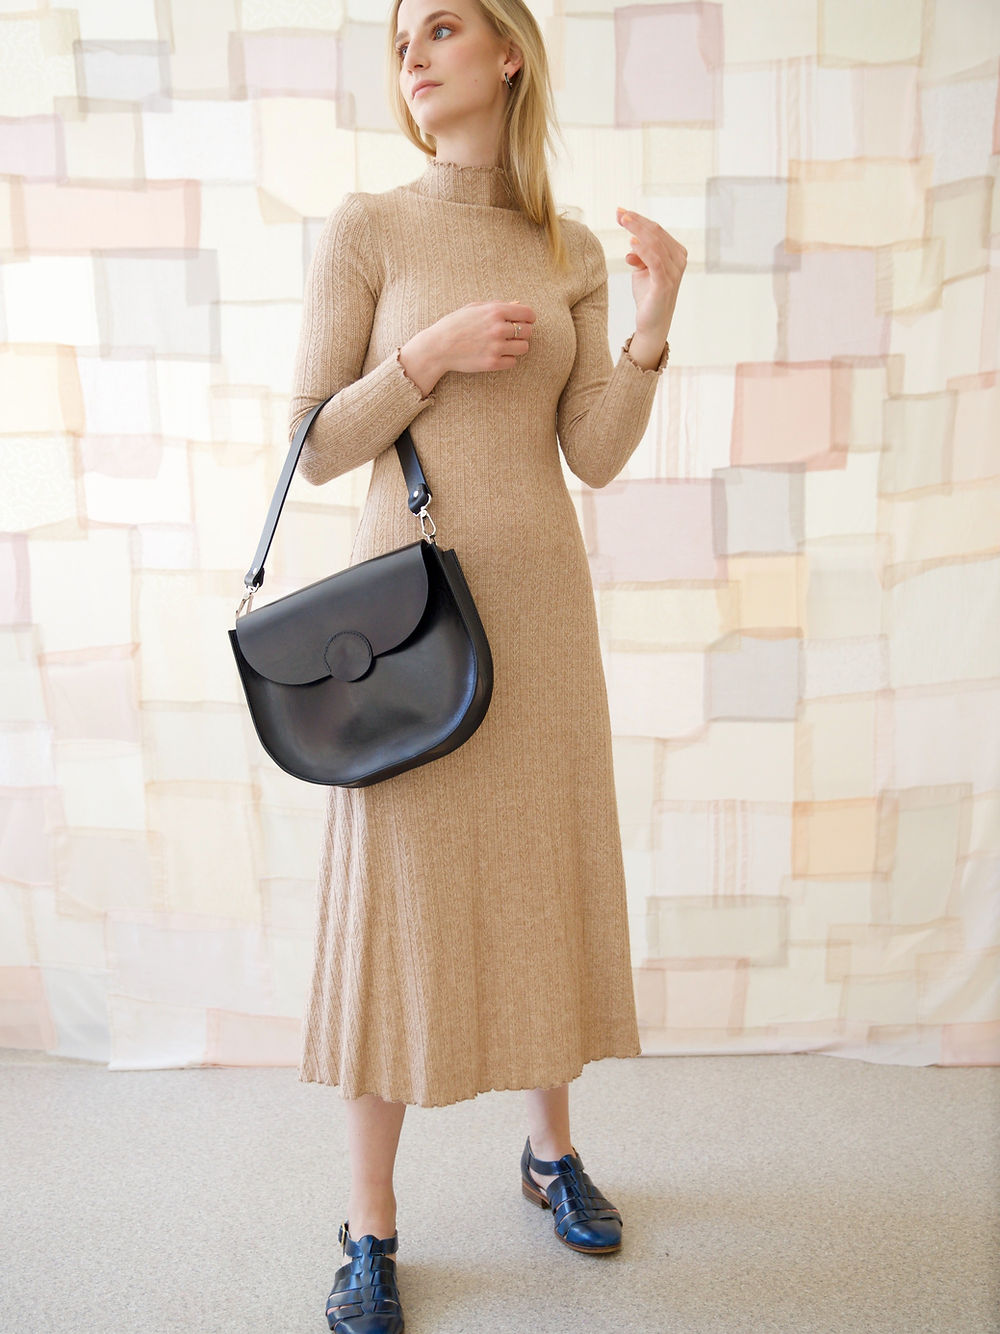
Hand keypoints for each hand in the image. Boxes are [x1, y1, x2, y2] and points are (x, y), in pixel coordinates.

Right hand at [431, 300, 535, 374]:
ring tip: (505, 345)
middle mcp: (498, 328)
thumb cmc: (455, 324)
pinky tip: (497, 355)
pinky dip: (507, 359)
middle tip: (511, 334)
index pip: (528, 314)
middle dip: (522, 332)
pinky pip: (513, 362)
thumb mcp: (475, 308)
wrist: (438, 347)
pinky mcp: (492, 363)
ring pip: (524, 347)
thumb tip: (518, 305)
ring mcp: (496, 347)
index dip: (529, 318)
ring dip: (517, 346)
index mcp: (495, 311)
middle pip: (528, 331)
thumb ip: (498, 306)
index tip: (525, 321)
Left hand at [615, 206, 685, 341]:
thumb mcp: (642, 270)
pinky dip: (643, 250)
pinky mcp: (665, 283)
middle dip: (636, 221)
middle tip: (619, 213)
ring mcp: (674, 271)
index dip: (638, 219)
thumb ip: (639, 254)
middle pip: (656, 233)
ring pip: (655, 243)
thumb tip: (631, 245)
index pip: (656, 230)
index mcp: (675, 252)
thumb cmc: (648, 294)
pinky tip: (631, 243)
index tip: (620, 212)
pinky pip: (655, 261)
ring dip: (638, 231)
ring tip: (623, 221)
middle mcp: (679, 259)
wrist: (652, 322)